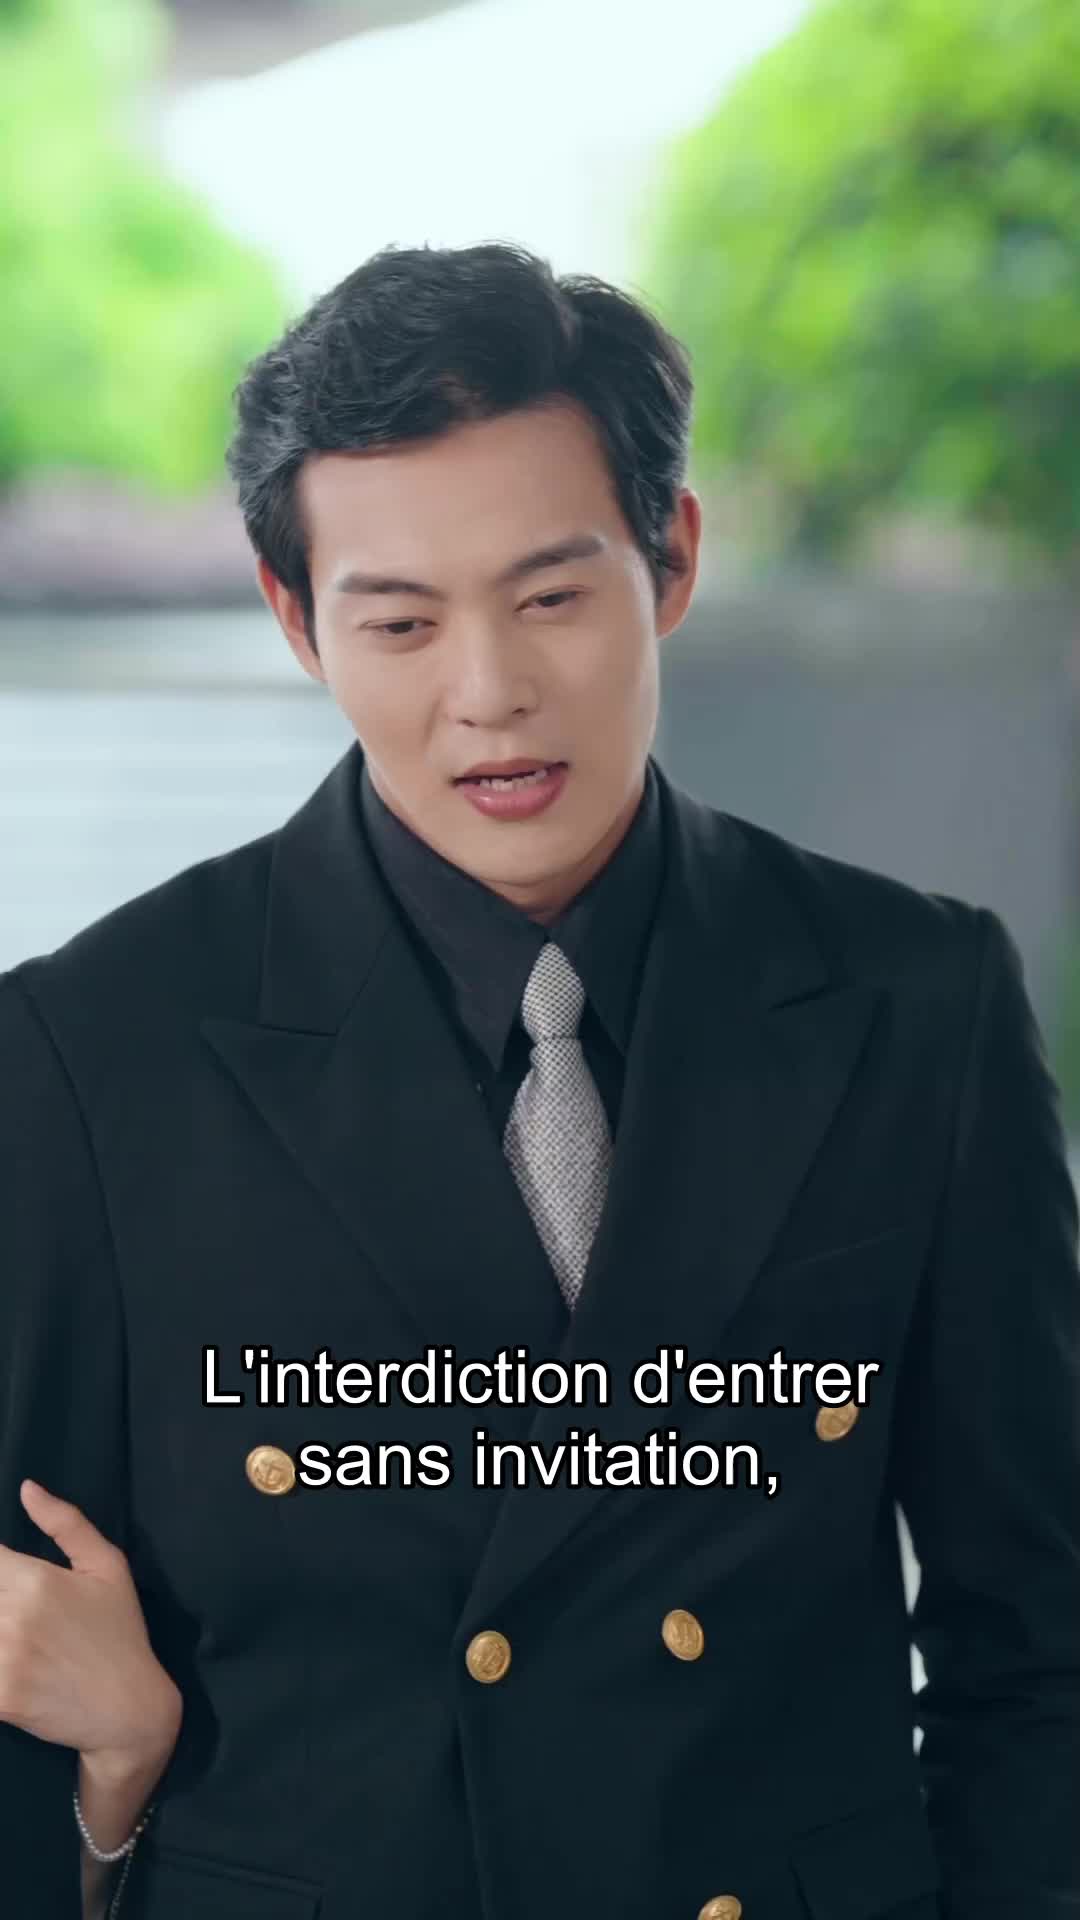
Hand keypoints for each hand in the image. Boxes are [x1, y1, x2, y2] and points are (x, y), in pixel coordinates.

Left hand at [0, 1479, 181, 1769]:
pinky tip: (7, 1659)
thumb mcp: (108, 1566)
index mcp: (35, 1580)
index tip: (1, 1574)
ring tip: (7, 1629)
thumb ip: (65, 1522)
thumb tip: (27, 1487)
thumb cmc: (119, 1631)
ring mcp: (3, 1660)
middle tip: (8, 1610)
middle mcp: (13, 1617)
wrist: (129, 1709)